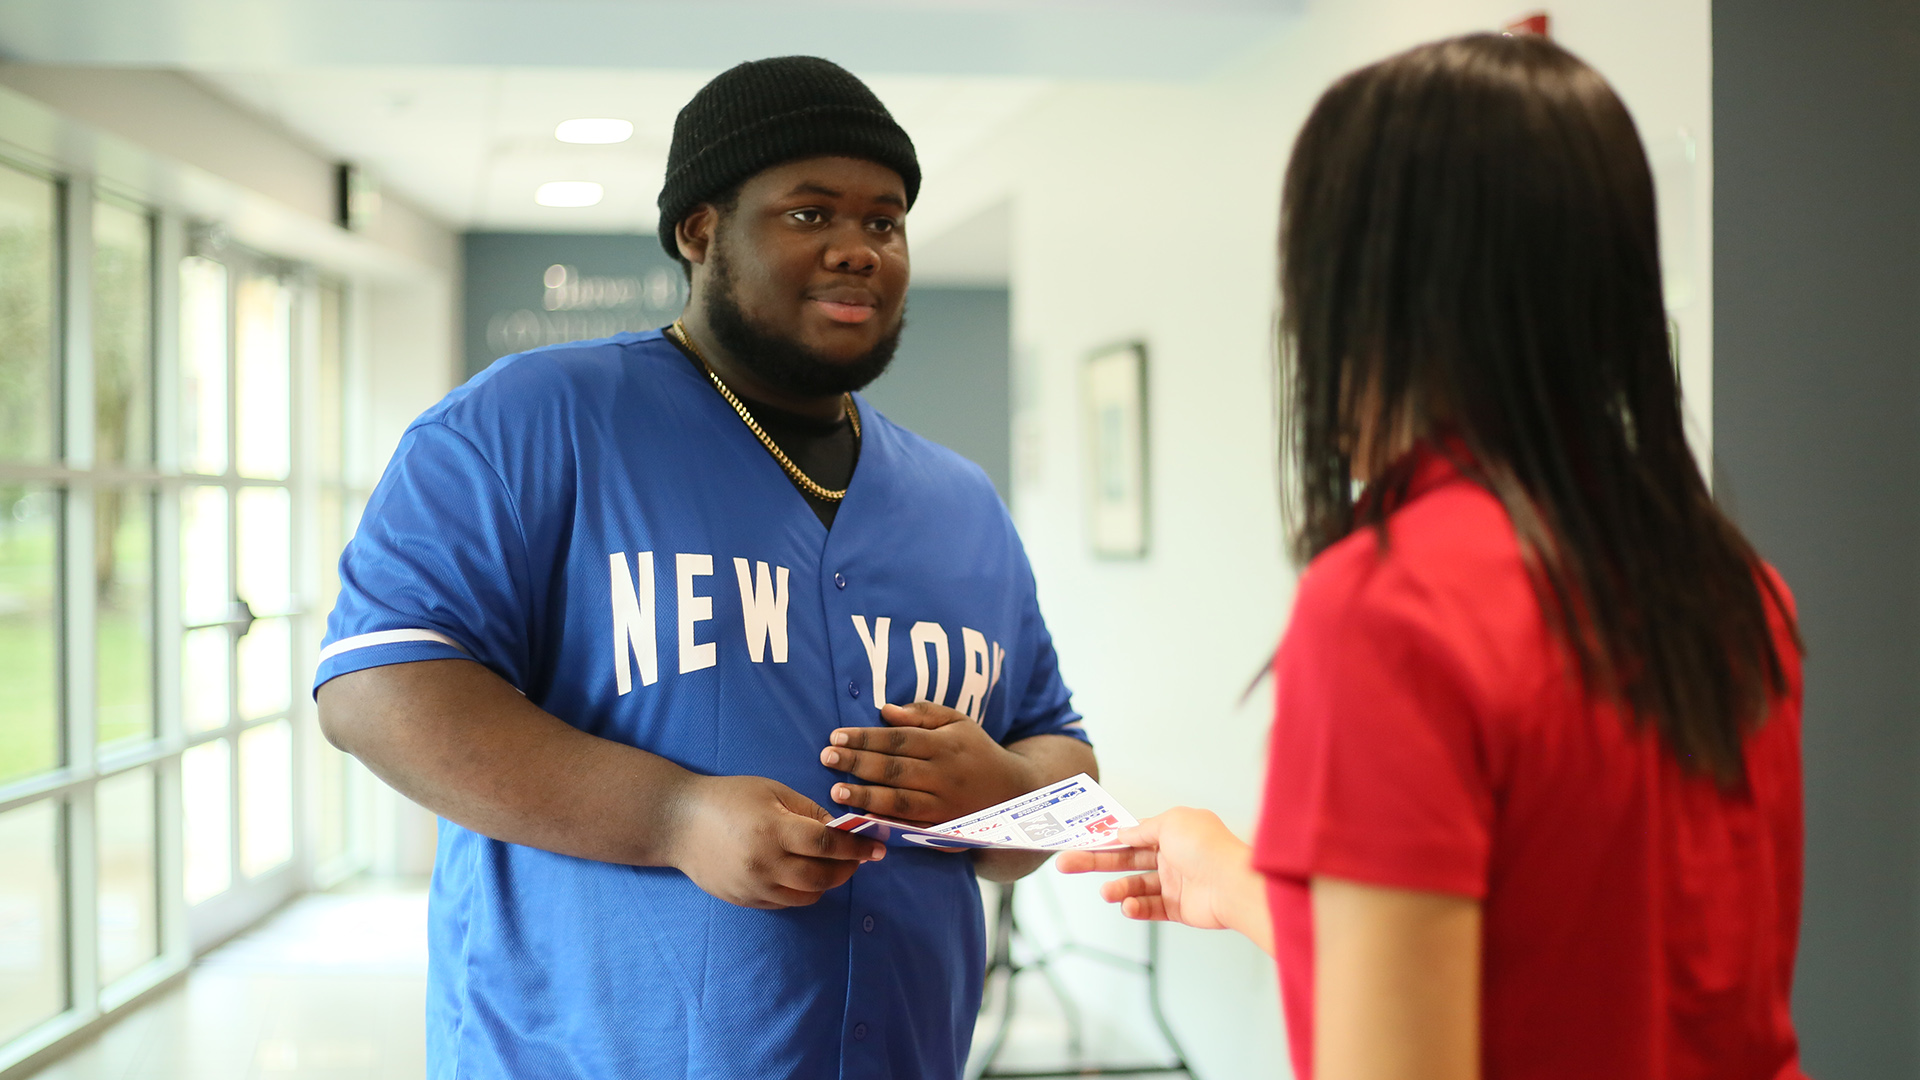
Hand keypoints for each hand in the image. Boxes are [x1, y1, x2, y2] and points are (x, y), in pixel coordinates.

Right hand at [669, 774, 884, 909]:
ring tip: (833, 865)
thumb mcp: (771, 791)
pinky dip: (804, 891)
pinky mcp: (746, 900)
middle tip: (859, 857)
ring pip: (808, 896)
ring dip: (828, 882)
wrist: (678, 823)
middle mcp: (765, 864)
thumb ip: (808, 811)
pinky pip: (787, 902)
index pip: (828, 844)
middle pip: (823, 877)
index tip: (878, 846)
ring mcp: (754, 887)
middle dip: (849, 868)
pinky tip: (804, 873)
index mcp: (773, 829)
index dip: (858, 846)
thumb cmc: (728, 798)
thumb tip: (842, 829)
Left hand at [821, 701, 1039, 824]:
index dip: (866, 737)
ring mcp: (944, 805)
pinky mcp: (944, 829)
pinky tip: (863, 820)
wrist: (1014, 792)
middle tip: (826, 757)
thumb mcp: (958, 722)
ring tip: (836, 792)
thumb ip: (923, 714)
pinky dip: (887, 825)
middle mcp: (944, 775)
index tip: (836, 736)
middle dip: (858, 763)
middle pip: (895, 769)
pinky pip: (912, 828)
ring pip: (900, 801)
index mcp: (945, 745)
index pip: (898, 739)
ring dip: (866, 797)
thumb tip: (884, 710)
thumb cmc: (977, 751)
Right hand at [1055, 807, 1272, 952]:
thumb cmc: (1207, 848)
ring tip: (1106, 893)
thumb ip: (1144, 828)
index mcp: (1171, 832)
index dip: (1106, 839)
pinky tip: (1127, 906)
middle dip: (1095, 862)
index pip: (1131, 836)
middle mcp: (1172, 857)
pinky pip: (1150, 908)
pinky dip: (1136, 908)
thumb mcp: (1171, 822)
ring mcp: (1175, 883)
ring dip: (1118, 889)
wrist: (1233, 884)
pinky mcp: (1178, 908)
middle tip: (1065, 864)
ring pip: (1135, 886)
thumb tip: (1124, 830)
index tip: (1080, 842)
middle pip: (1126, 860)